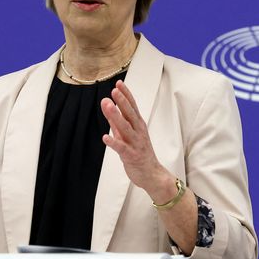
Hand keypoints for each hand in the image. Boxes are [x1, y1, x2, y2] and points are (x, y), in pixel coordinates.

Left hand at [100, 80, 175, 202]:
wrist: (152, 174)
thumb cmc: (140, 153)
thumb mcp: (128, 134)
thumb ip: (117, 122)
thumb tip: (108, 106)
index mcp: (138, 125)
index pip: (132, 107)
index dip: (126, 95)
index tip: (119, 83)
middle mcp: (138, 132)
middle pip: (130, 114)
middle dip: (122, 102)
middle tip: (114, 91)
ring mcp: (135, 143)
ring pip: (125, 128)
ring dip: (116, 116)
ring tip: (108, 106)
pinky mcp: (131, 156)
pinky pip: (122, 148)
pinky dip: (113, 142)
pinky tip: (105, 137)